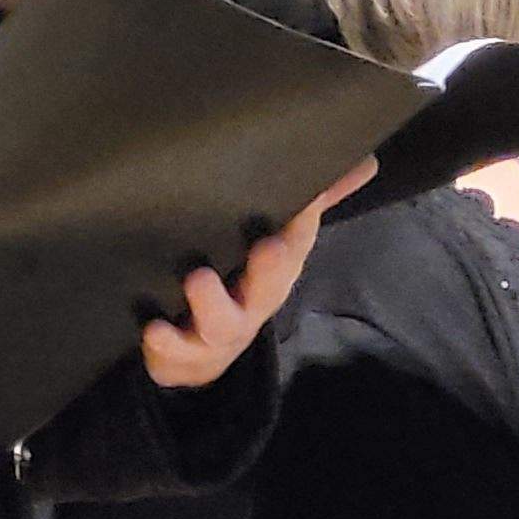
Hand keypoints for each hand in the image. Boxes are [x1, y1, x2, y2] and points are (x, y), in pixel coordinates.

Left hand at [141, 159, 368, 387]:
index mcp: (275, 272)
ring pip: (222, 326)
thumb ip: (310, 199)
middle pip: (268, 290)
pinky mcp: (182, 358)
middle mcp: (252, 304)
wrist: (202, 355)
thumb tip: (365, 160)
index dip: (300, 230)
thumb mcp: (276, 240)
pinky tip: (153, 328)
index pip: (295, 247)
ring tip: (195, 279)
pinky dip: (166, 347)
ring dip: (211, 305)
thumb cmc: (241, 282)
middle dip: (270, 270)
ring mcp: (218, 335)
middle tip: (267, 247)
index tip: (302, 208)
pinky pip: (176, 358)